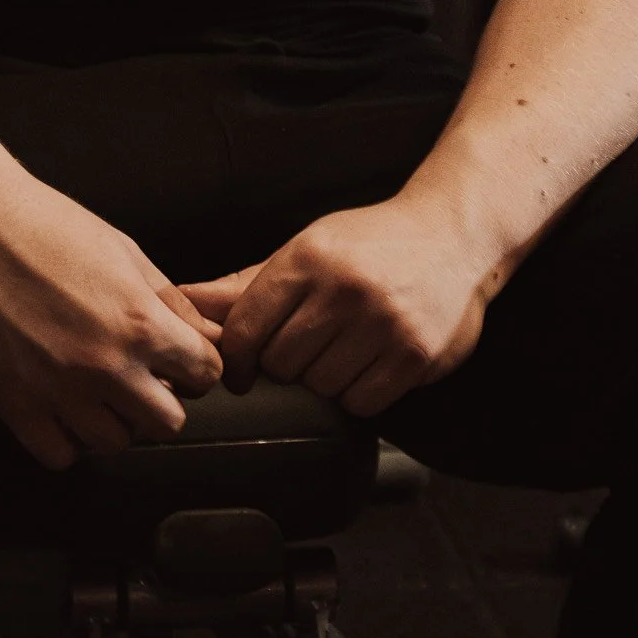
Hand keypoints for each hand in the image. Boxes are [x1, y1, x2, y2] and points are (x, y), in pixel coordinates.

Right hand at [0, 157, 223, 470]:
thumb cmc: (45, 225)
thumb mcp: (123, 250)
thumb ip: (168, 300)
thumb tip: (204, 332)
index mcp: (139, 321)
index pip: (204, 372)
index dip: (197, 365)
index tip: (179, 362)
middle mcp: (105, 365)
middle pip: (167, 422)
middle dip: (161, 400)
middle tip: (139, 379)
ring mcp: (58, 391)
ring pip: (115, 444)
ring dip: (113, 420)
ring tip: (96, 390)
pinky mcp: (14, 405)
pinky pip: (60, 455)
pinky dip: (66, 439)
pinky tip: (60, 407)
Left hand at [179, 196, 491, 416]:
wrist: (453, 233)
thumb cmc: (370, 244)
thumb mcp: (306, 250)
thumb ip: (245, 284)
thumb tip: (185, 299)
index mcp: (307, 258)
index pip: (245, 328)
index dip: (235, 358)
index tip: (241, 369)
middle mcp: (343, 289)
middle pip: (281, 365)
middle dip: (286, 365)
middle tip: (308, 347)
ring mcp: (382, 322)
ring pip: (320, 388)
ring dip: (325, 380)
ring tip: (344, 350)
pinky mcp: (415, 354)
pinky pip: (361, 403)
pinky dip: (359, 394)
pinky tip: (369, 364)